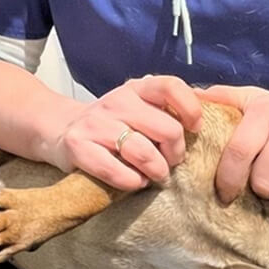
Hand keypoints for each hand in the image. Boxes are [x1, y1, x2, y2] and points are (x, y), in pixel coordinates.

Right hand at [47, 76, 202, 191]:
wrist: (60, 131)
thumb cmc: (111, 124)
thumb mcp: (137, 107)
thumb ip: (164, 109)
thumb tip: (208, 113)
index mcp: (136, 88)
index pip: (171, 86)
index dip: (191, 109)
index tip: (194, 128)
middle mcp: (117, 101)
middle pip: (167, 129)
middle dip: (175, 153)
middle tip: (170, 162)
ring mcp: (97, 124)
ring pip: (144, 152)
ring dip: (157, 171)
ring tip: (154, 175)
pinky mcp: (80, 147)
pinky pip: (119, 172)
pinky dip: (133, 182)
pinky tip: (133, 181)